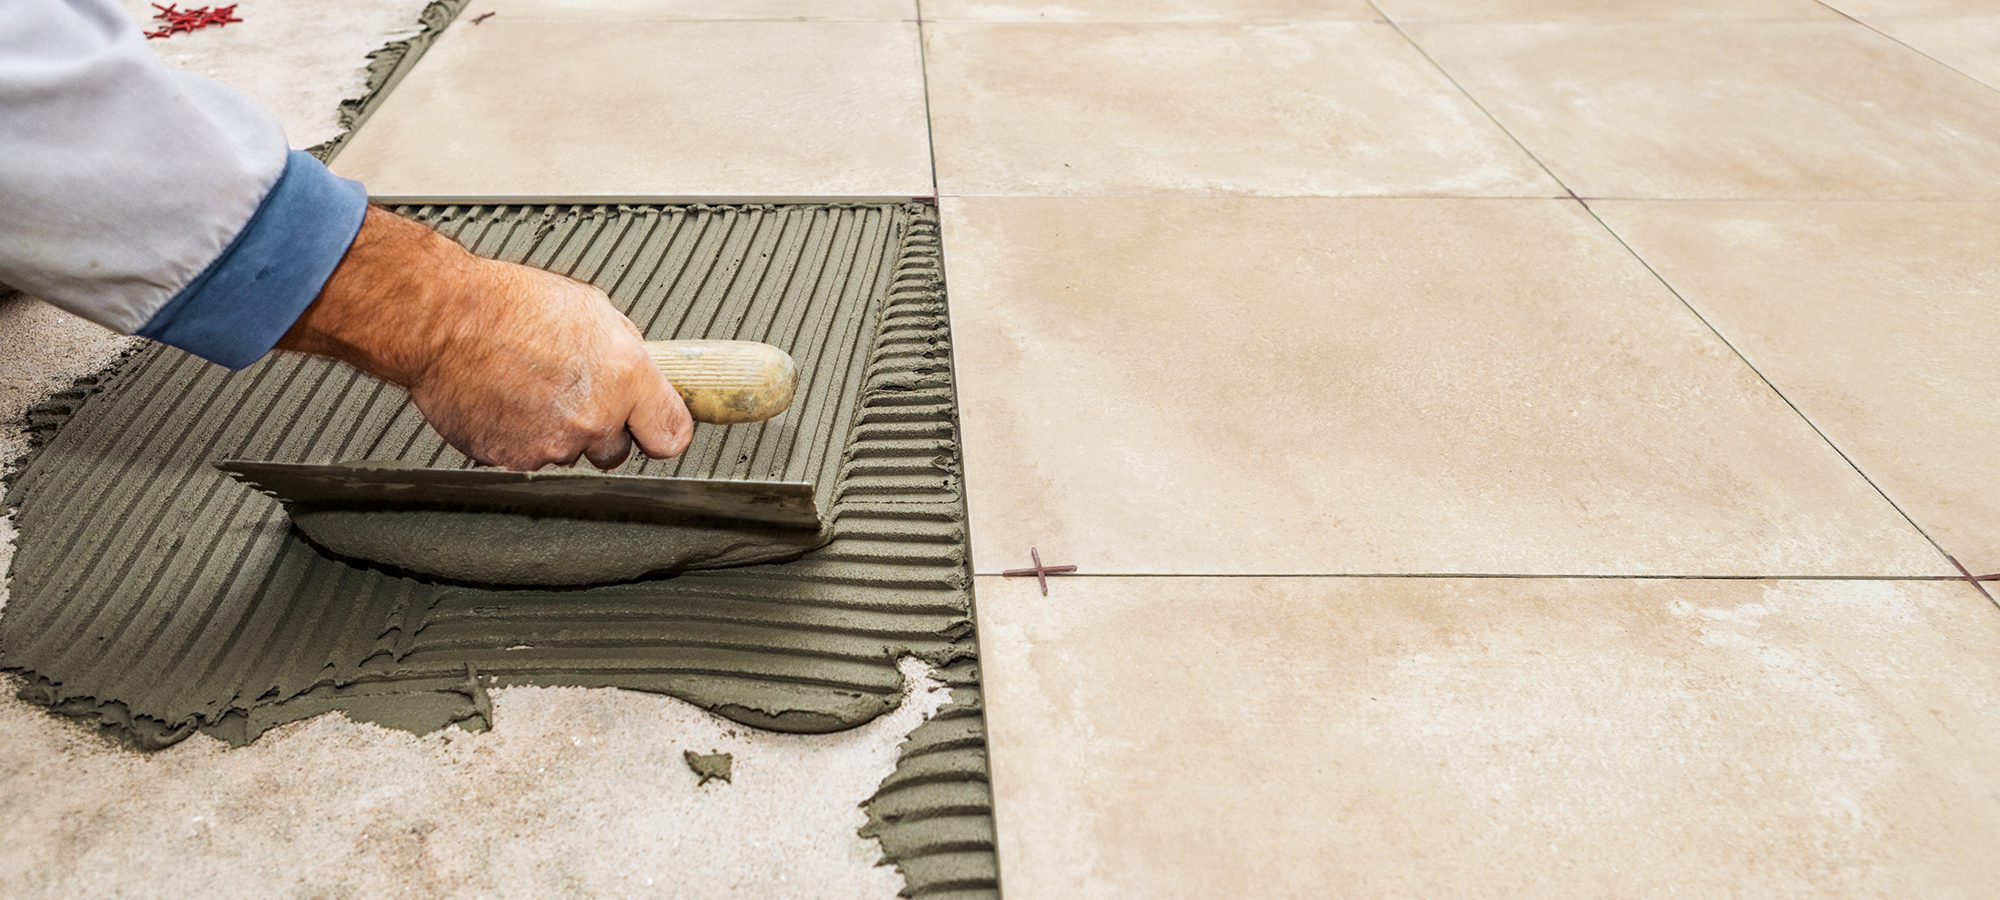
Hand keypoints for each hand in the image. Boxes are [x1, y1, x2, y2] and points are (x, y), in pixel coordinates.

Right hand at [277, 207, 693, 468]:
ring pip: (570, 454)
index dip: (662, 430)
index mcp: (625, 378)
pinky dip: (520, 436)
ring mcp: (552, 444)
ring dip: (557, 430)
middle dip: (602, 428)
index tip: (655, 427)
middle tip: (572, 394)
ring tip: (529, 387)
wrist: (441, 319)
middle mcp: (594, 418)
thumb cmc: (508, 304)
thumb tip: (641, 371)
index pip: (671, 436)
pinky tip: (507, 401)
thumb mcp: (591, 308)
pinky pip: (529, 457)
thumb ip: (624, 351)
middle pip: (617, 451)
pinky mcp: (512, 459)